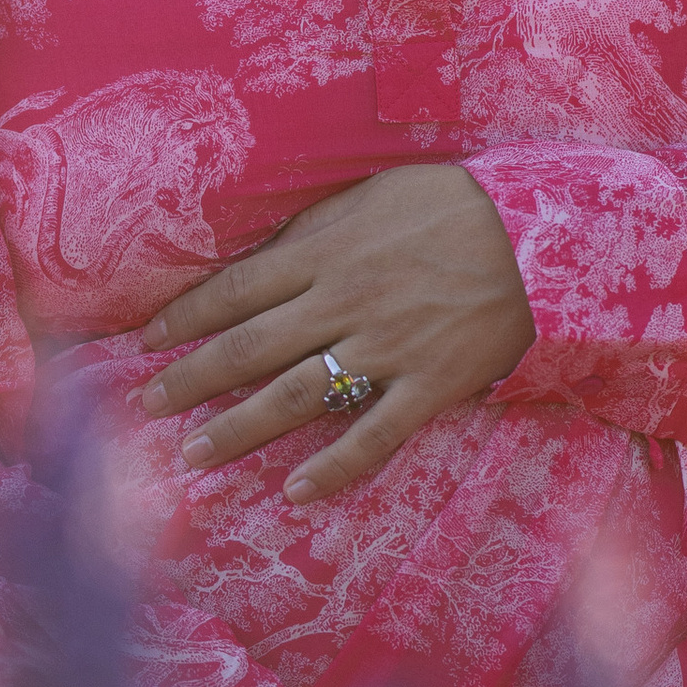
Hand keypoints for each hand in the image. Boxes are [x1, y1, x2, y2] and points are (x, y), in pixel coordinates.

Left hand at [140, 162, 534, 506]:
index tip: (148, 341)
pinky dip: (333, 467)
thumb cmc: (455, 204)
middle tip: (147, 408)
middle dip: (193, 379)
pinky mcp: (429, 385)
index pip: (238, 289)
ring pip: (296, 395)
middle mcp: (345, 302)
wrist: (540, 232)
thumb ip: (318, 228)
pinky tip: (295, 492)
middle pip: (251, 347)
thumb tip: (265, 255)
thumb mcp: (375, 195)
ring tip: (195, 457)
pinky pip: (373, 434)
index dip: (188, 317)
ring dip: (240, 429)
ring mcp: (386, 348)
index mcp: (327, 252)